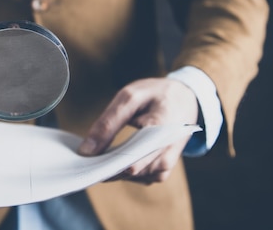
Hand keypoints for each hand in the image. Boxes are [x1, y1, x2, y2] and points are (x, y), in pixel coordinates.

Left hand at [78, 77, 198, 184]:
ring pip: (136, 177)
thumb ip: (108, 122)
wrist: (186, 98)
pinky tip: (114, 160)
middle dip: (107, 167)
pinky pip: (143, 177)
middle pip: (132, 171)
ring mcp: (168, 162)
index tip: (85, 162)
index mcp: (160, 129)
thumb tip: (87, 150)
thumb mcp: (130, 97)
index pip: (130, 158)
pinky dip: (126, 172)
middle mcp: (167, 151)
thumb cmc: (156, 94)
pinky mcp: (165, 167)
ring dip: (116, 171)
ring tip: (98, 158)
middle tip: (86, 161)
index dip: (105, 163)